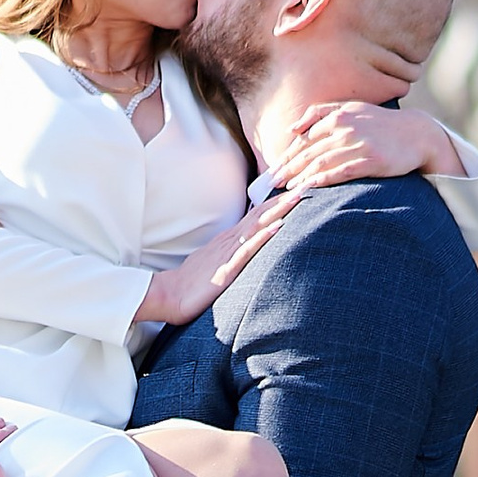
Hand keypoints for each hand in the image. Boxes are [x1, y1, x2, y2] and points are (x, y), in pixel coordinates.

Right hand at [136, 198, 289, 328]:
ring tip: (299, 196)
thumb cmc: (192, 283)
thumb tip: (248, 250)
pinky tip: (279, 226)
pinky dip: (264, 236)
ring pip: (258, 224)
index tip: (298, 187)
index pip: (258, 214)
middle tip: (308, 181)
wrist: (170, 295)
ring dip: (280, 209)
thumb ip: (233, 255)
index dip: (278, 200)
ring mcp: (228, 252)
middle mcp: (231, 240)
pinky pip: (248, 249)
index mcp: (229, 239)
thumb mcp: (216, 263)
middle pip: (262, 212)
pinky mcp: (226, 268)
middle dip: (285, 198)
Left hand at [273, 98, 462, 192]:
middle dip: (288, 169)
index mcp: (338, 115)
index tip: (273, 171)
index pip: (304, 139)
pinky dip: (321, 181)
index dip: (286, 156)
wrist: (416, 134)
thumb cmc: (379, 123)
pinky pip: (340, 173)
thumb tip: (292, 129)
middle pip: (308, 152)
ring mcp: (359, 144)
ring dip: (300, 177)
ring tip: (286, 190)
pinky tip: (309, 190)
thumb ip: (320, 114)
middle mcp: (346, 128)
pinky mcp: (371, 161)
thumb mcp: (351, 108)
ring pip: (321, 163)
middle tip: (272, 184)